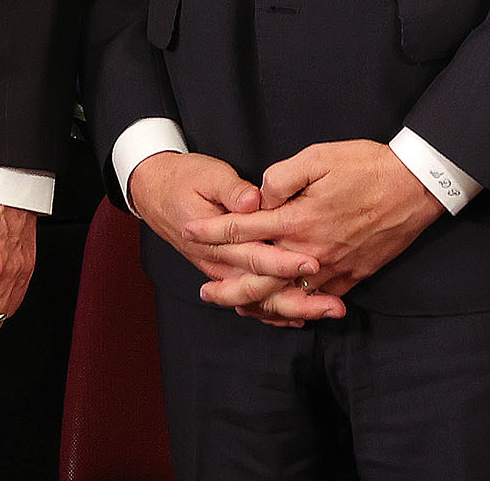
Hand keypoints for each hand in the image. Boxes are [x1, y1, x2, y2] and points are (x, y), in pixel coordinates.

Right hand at [128, 150, 324, 327]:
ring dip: (295, 309)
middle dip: (300, 299)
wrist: (155, 192)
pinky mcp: (229, 273)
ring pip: (261, 302)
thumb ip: (232, 190)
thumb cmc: (185, 179)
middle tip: (334, 304)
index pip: (255, 256)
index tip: (312, 263)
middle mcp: (221, 263)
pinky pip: (254, 301)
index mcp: (217, 240)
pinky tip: (303, 314)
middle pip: (263, 290)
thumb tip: (251, 202)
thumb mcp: (208, 175)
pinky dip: (278, 312)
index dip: (284, 262)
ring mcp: (224, 273)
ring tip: (331, 310)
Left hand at [193, 140, 442, 315]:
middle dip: (227, 286)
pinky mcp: (351, 275)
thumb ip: (283, 176)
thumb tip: (260, 197)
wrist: (416, 186)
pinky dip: (294, 310)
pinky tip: (283, 310)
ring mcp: (331, 268)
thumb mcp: (320, 156)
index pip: (243, 229)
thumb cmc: (368, 166)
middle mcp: (310, 251)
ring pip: (285, 297)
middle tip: (204, 292)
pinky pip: (316, 302)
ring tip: (236, 307)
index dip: (212, 231)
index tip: (189, 231)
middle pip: (258, 278)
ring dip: (257, 304)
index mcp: (298, 219)